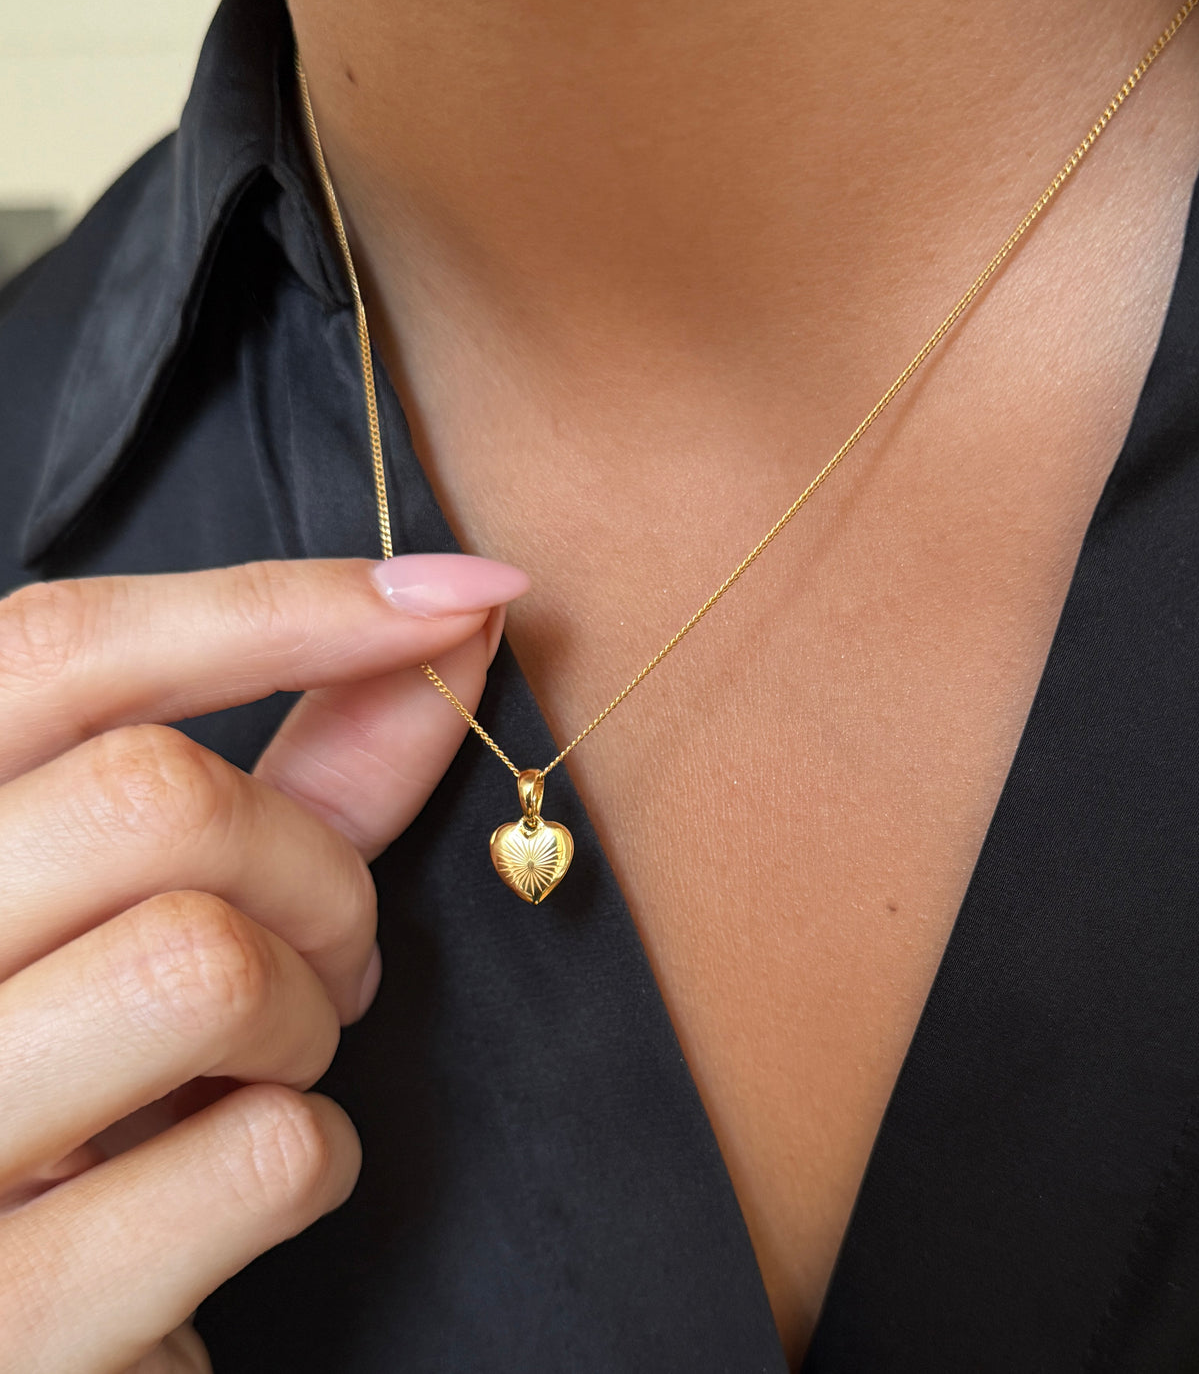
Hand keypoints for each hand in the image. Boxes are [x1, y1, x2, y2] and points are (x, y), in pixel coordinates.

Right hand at [0, 554, 528, 1373]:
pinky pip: (256, 1158)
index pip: (58, 650)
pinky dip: (313, 1157)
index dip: (279, 605)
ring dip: (310, 1009)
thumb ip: (295, 774)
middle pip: (154, 799)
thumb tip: (451, 628)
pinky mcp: (11, 1322)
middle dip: (317, 867)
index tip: (457, 596)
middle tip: (335, 944)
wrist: (31, 1328)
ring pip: (205, 964)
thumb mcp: (165, 913)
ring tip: (278, 1054)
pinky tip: (242, 1182)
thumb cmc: (98, 1092)